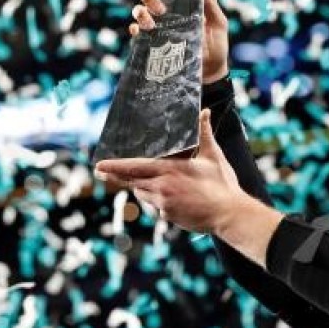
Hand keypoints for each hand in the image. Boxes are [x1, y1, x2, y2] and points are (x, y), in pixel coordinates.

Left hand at [94, 109, 245, 232]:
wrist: (229, 214)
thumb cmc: (222, 184)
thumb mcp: (213, 155)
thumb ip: (204, 133)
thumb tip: (204, 111)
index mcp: (169, 169)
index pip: (134, 167)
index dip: (115, 166)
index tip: (99, 165)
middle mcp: (161, 186)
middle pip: (131, 181)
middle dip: (115, 177)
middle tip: (99, 172)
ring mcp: (163, 203)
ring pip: (143, 193)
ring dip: (144, 188)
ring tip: (159, 184)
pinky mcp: (168, 216)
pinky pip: (157, 206)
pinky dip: (160, 200)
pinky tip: (177, 198)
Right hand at [128, 0, 229, 83]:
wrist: (212, 74)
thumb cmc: (216, 46)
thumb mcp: (218, 23)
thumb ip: (210, 2)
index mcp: (183, 2)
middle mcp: (168, 12)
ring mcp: (158, 28)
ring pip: (140, 12)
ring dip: (141, 9)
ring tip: (148, 14)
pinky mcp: (152, 44)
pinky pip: (138, 34)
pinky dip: (136, 30)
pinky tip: (140, 30)